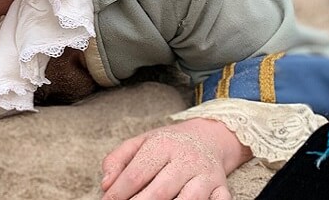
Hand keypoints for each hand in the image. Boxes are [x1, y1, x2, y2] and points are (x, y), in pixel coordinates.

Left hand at [100, 118, 251, 198]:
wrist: (209, 136)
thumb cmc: (168, 144)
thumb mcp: (140, 142)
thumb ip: (118, 160)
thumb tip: (106, 184)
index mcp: (163, 145)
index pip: (136, 174)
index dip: (119, 193)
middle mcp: (187, 158)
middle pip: (160, 191)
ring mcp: (206, 175)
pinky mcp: (222, 188)